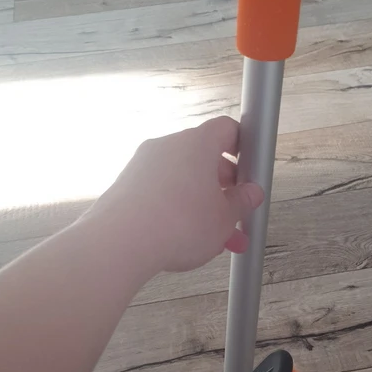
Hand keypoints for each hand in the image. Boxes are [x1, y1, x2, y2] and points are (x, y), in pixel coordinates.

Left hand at [90, 117, 263, 273]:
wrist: (121, 242)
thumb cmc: (178, 224)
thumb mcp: (225, 219)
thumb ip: (241, 203)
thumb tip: (250, 194)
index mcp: (198, 143)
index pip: (227, 129)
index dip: (243, 148)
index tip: (250, 171)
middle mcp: (168, 146)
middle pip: (204, 158)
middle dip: (224, 188)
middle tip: (236, 213)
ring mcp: (144, 164)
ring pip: (183, 181)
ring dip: (202, 206)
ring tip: (216, 241)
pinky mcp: (126, 185)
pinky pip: (160, 193)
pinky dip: (176, 211)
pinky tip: (185, 240)